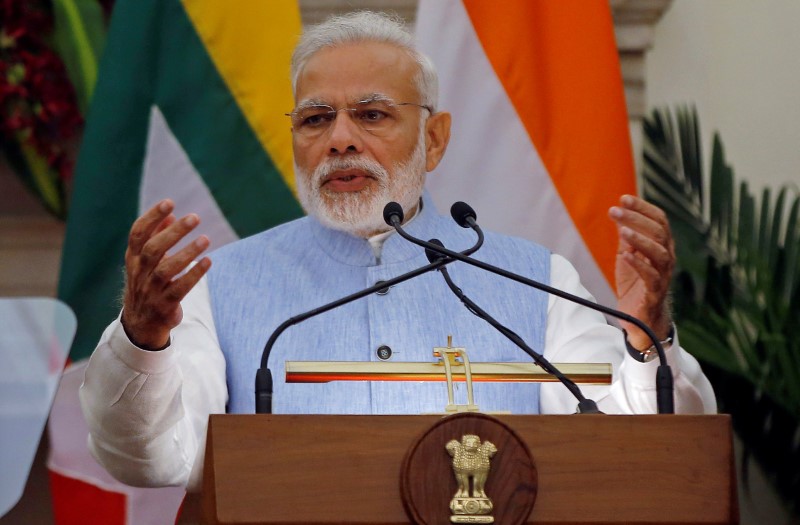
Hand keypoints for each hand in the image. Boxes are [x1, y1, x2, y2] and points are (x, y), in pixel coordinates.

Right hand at [121, 199, 210, 349]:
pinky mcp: (164, 306)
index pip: (138, 234)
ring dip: (187, 252)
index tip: (169, 203)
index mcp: (133, 259)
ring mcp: (150, 290)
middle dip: (174, 232)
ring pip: (166, 269)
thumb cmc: (147, 285)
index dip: (152, 217)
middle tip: (194, 218)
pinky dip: (194, 274)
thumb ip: (156, 238)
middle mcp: (139, 273)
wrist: (140, 324)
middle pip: (153, 250)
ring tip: (205, 239)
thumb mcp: (146, 262)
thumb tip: (171, 215)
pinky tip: (208, 261)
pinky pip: (180, 288)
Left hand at [608, 195, 674, 348]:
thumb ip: (626, 238)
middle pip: (659, 232)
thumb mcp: (627, 257)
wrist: (640, 319)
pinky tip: (625, 255)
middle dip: (637, 218)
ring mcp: (663, 275)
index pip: (659, 220)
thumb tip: (619, 214)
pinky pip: (651, 277)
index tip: (623, 198)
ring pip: (659, 253)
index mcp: (662, 246)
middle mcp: (667, 258)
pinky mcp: (655, 293)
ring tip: (622, 230)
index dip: (643, 208)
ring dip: (640, 239)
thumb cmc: (635, 285)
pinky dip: (638, 264)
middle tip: (616, 210)